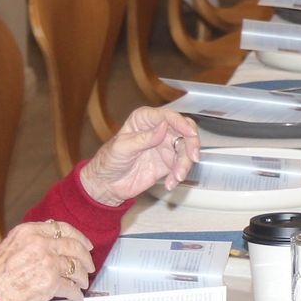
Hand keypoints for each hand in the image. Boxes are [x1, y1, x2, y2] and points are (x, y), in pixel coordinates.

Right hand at [0, 220, 94, 300]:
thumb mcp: (7, 246)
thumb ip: (28, 243)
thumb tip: (45, 245)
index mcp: (29, 232)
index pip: (61, 228)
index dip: (78, 236)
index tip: (85, 244)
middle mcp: (41, 244)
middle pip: (74, 247)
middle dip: (85, 258)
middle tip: (90, 265)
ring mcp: (48, 263)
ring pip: (76, 268)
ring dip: (82, 277)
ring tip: (83, 282)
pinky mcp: (51, 283)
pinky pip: (71, 288)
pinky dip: (75, 293)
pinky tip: (76, 296)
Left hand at [79, 107, 199, 206]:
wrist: (107, 185)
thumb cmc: (109, 161)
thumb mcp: (123, 147)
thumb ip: (144, 138)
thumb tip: (164, 127)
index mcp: (145, 119)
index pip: (168, 116)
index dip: (181, 124)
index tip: (190, 134)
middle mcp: (159, 129)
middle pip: (184, 130)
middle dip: (192, 143)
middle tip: (193, 158)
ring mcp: (165, 146)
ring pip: (186, 150)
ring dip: (185, 164)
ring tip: (176, 178)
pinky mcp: (169, 163)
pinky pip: (181, 166)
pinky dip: (179, 175)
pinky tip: (171, 184)